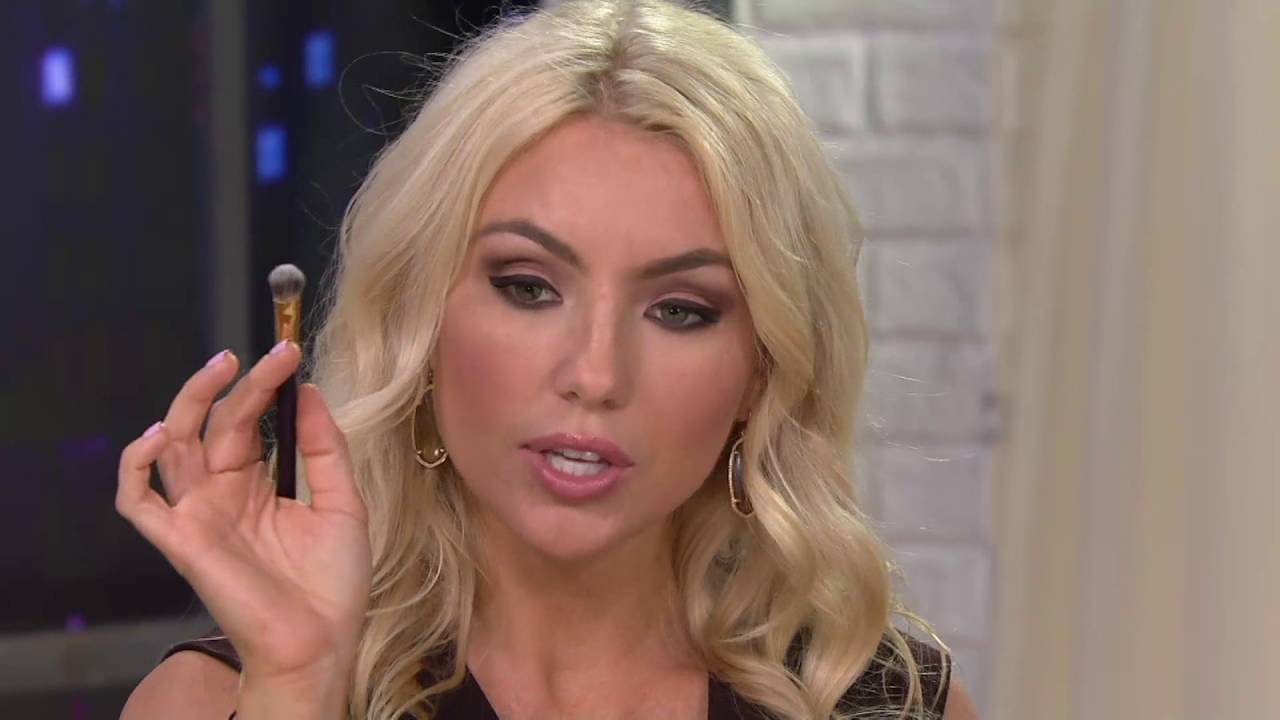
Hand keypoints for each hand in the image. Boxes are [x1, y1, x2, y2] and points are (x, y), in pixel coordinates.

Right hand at [116, 342, 371, 685]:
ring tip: (221, 369)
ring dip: (190, 402)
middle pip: (213, 424)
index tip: (290, 353)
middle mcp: (223, 492)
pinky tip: (160, 436)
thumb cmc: (333, 583)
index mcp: (258, 483)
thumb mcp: (342, 503)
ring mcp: (199, 514)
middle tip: (264, 356)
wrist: (321, 642)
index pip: (250, 421)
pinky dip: (136, 466)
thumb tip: (309, 392)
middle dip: (236, 385)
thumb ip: (325, 449)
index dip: (265, 386)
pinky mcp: (180, 541)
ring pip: (173, 446)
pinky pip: (138, 501)